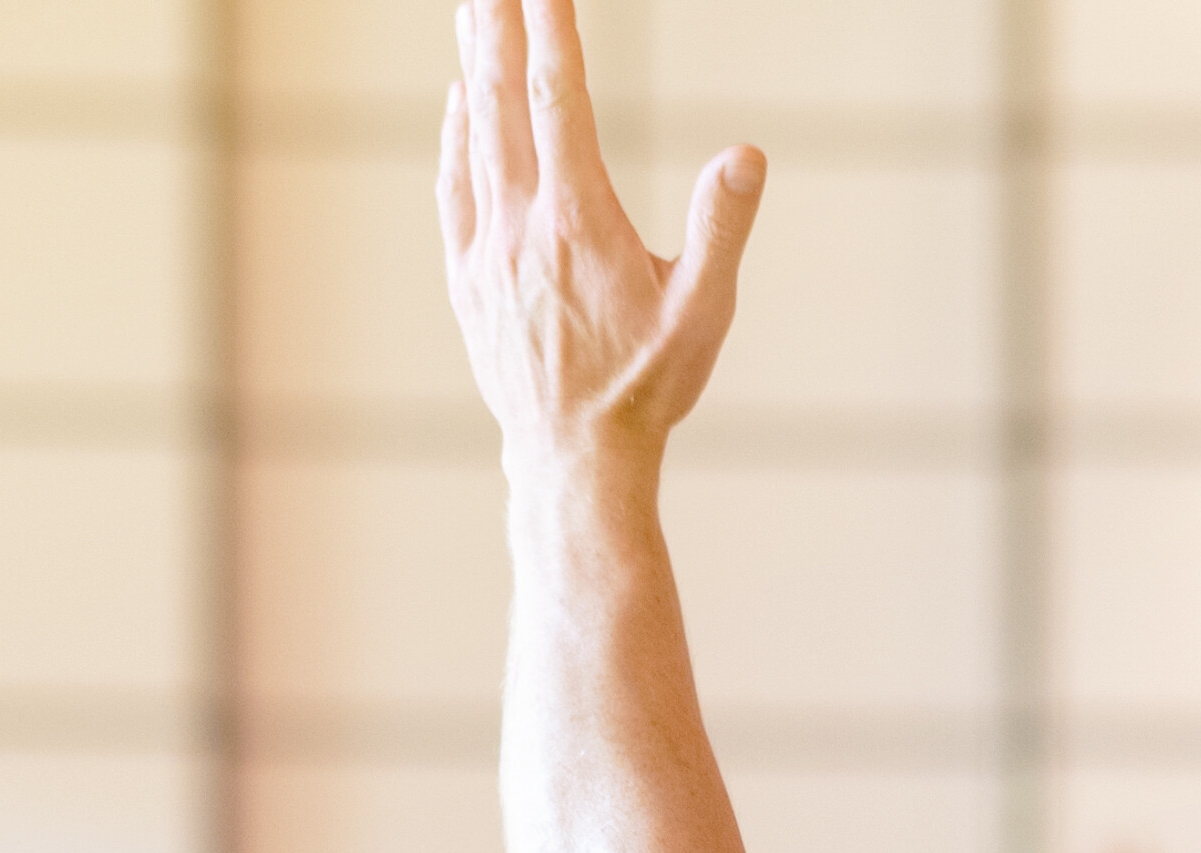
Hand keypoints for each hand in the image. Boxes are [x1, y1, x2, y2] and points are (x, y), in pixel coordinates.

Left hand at [436, 0, 763, 467]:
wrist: (574, 459)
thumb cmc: (648, 388)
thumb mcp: (702, 311)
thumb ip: (722, 228)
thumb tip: (747, 155)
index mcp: (578, 219)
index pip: (557, 96)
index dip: (549, 27)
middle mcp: (520, 223)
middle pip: (498, 96)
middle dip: (494, 22)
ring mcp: (485, 249)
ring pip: (471, 133)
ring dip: (471, 62)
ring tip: (471, 9)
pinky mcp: (467, 277)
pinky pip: (454, 186)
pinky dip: (455, 134)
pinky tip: (458, 104)